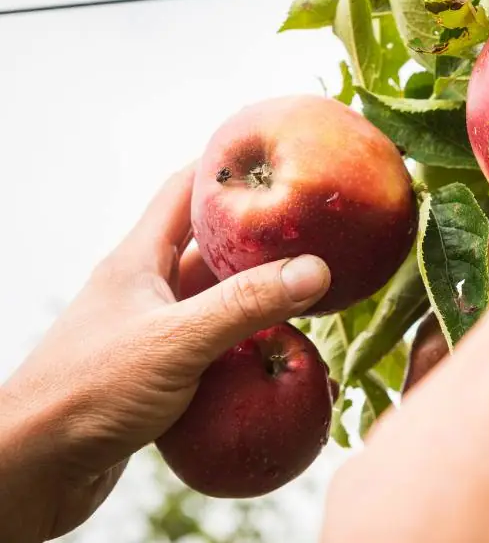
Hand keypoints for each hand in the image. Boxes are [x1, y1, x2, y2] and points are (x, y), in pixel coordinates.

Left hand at [0, 164, 330, 542]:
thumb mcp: (176, 341)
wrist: (33, 468)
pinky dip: (240, 346)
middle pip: (205, 247)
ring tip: (303, 293)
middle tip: (306, 232)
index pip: (182, 191)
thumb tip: (316, 268)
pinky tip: (271, 357)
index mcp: (137, 260)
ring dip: (251, 298)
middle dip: (253, 240)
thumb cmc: (92, 391)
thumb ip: (245, 304)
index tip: (271, 158)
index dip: (222, 168)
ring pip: (210, 300)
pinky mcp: (155, 372)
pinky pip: (209, 345)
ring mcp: (148, 331)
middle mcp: (142, 288)